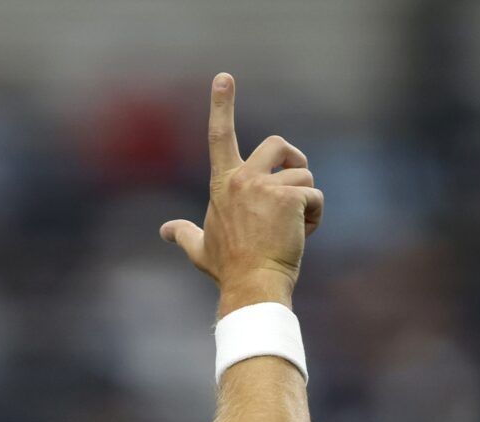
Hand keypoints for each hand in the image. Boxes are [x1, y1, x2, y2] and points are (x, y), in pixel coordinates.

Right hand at [160, 73, 323, 313]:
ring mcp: (265, 187)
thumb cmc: (228, 269)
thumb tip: (164, 230)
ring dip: (305, 202)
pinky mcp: (289, 197)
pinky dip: (315, 217)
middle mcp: (242, 179)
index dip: (221, 105)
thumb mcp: (200, 248)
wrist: (251, 286)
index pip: (218, 136)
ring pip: (303, 174)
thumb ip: (183, 234)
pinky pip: (315, 195)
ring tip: (292, 229)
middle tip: (295, 187)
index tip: (224, 77)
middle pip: (277, 144)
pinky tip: (302, 236)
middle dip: (294, 159)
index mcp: (223, 185)